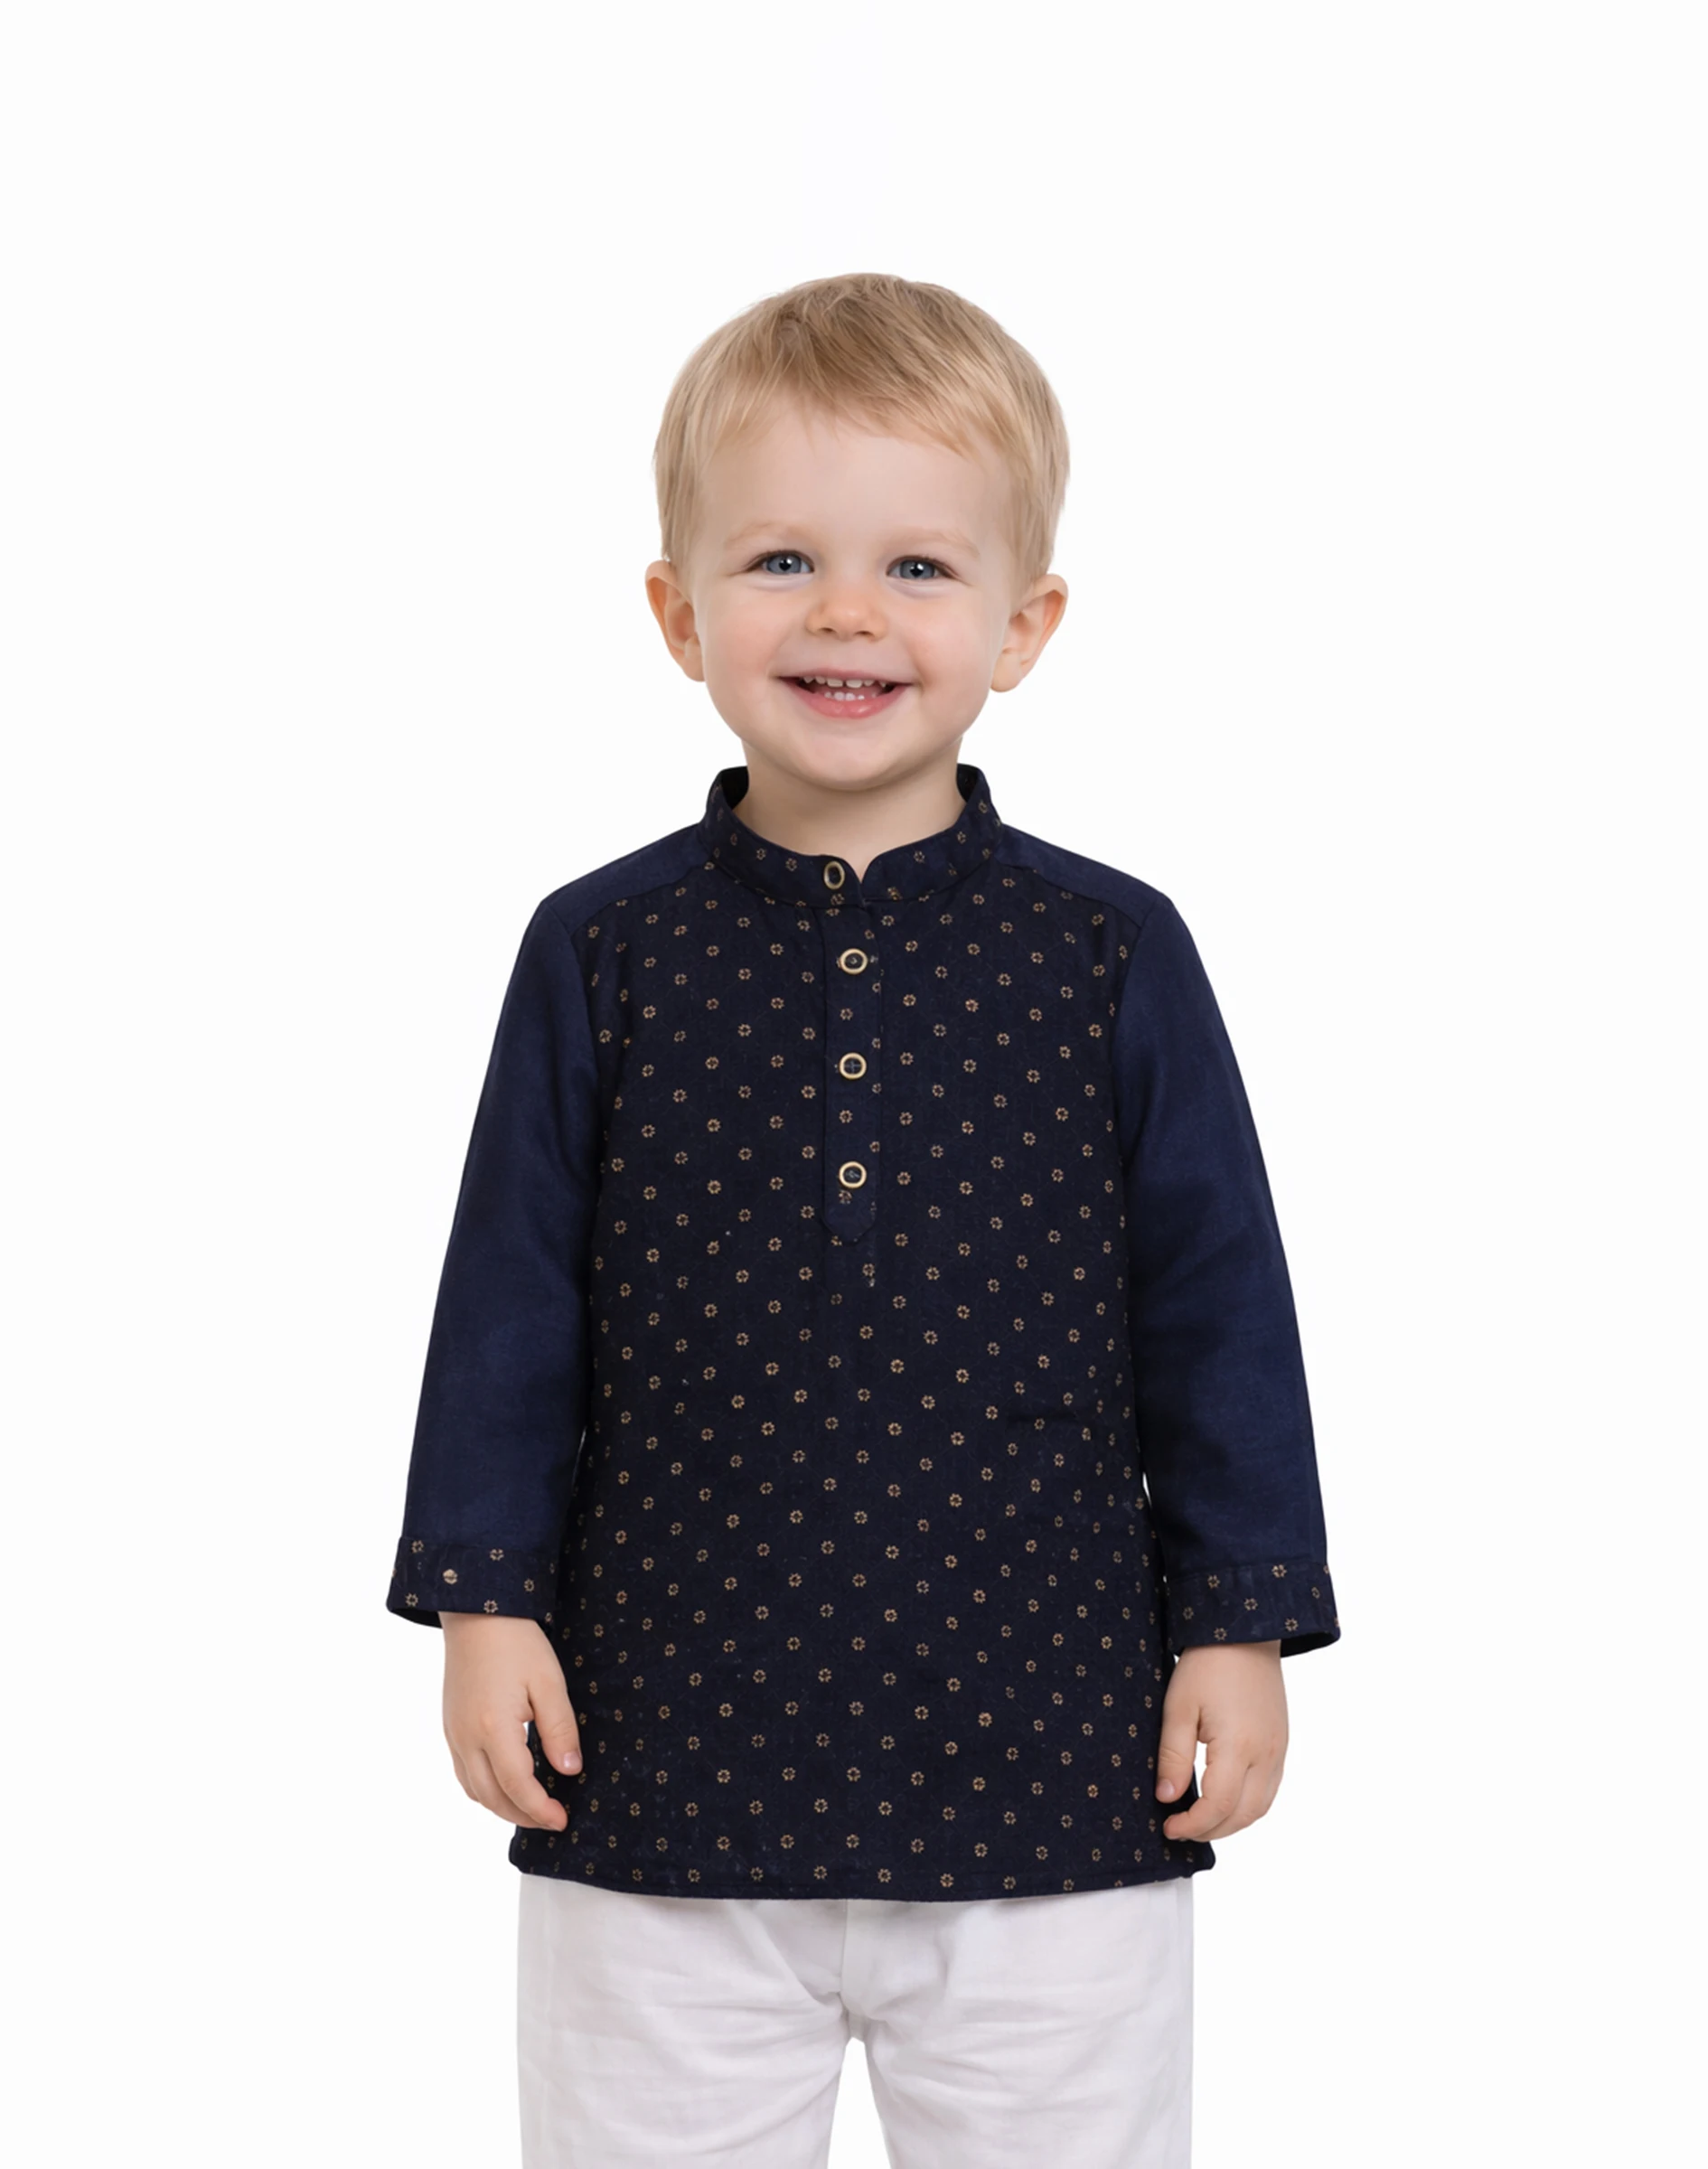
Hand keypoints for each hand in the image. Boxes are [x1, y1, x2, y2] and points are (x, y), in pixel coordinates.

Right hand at [440, 1613, 583, 1829]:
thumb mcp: (548, 1682)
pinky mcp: (450, 1728)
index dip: (540, 1810)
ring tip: (532, 1808)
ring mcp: (454, 1734)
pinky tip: (507, 1785)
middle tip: (552, 1820)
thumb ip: (560, 1730)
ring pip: (474, 1791)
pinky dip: (485, 1790)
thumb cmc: (517, 1643)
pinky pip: (464, 1774)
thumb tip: (570, 1771)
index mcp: (493, 1728)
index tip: (562, 1821)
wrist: (477, 1614)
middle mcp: (466, 1738)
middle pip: (492, 1798)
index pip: (517, 1787)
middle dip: (522, 1816)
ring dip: (502, 1807)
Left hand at [1155, 1640, 1287, 1841]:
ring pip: (1260, 1807)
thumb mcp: (1179, 1708)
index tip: (1168, 1827)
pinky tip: (1224, 1800)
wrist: (1244, 1633)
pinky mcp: (1281, 1743)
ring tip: (1200, 1819)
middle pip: (1243, 1815)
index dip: (1193, 1824)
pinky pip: (1269, 1790)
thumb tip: (1167, 1798)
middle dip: (1211, 1830)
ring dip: (1231, 1822)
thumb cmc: (1208, 1665)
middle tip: (1180, 1827)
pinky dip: (1247, 1805)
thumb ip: (1173, 1757)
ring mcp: (1278, 1750)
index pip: (1219, 1806)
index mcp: (1239, 1746)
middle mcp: (1266, 1754)